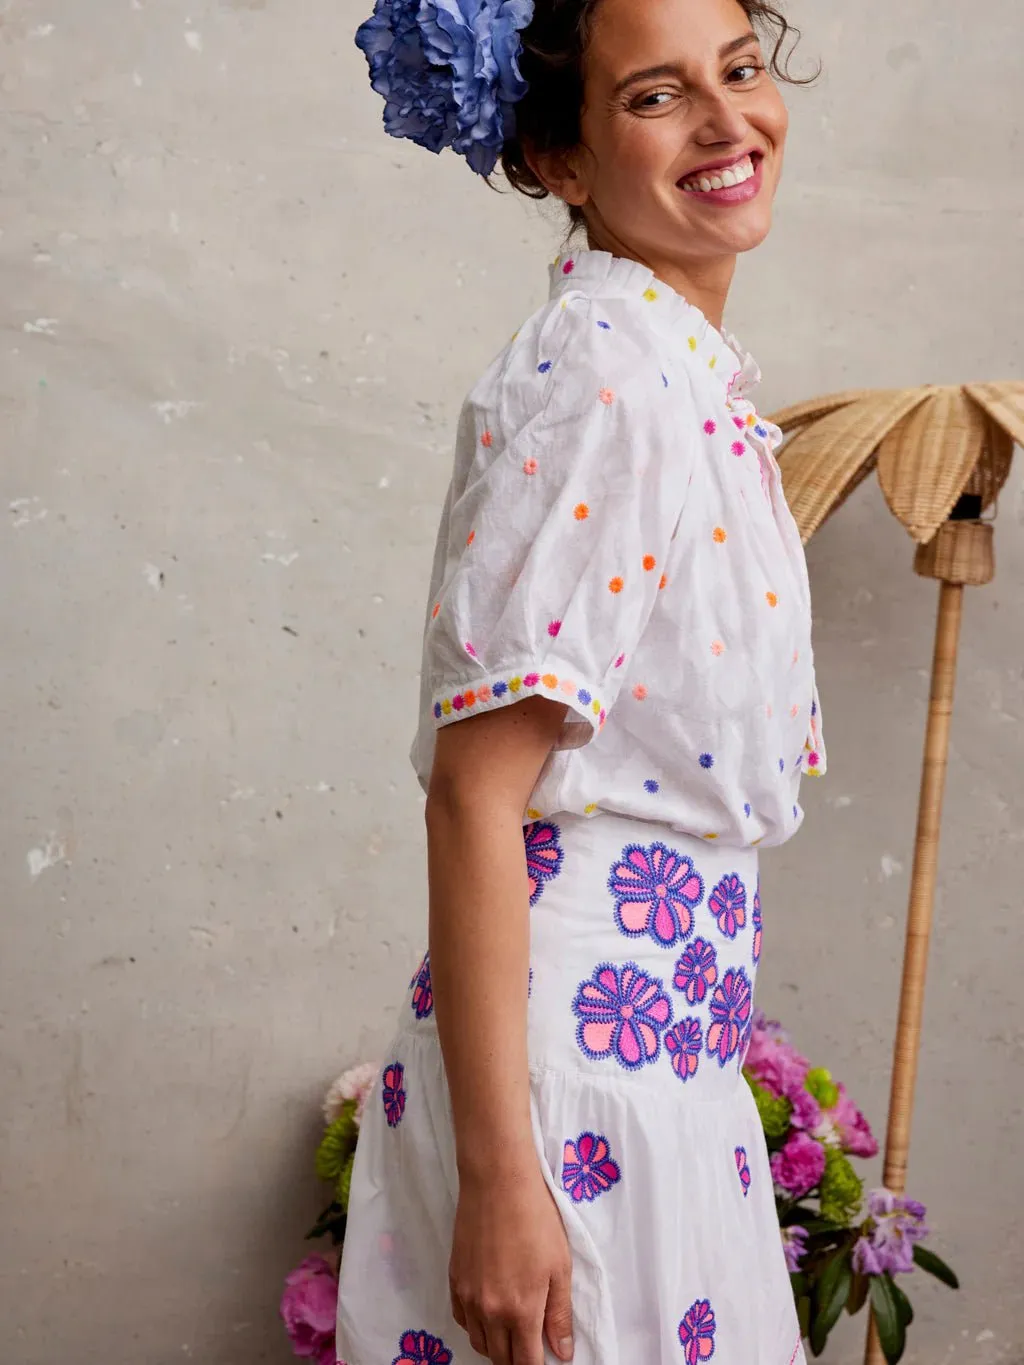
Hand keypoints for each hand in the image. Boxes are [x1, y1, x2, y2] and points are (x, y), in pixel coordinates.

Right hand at [449, 1161, 573, 1364]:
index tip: (544, 1361)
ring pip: (478, 1341)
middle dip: (516, 1360)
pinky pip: (461, 1318)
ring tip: (511, 1332)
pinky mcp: (454, 1278)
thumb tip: (562, 1353)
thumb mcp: (560, 1266)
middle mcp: (489, 1311)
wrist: (498, 1182)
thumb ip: (559, 1314)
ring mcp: (468, 1296)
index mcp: (521, 1310)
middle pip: (499, 1358)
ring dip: (495, 1345)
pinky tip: (487, 1313)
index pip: (526, 1363)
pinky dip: (475, 1325)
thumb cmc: (536, 1219)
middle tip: (530, 1347)